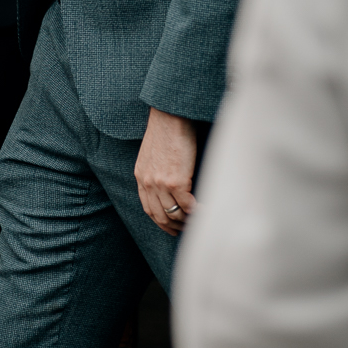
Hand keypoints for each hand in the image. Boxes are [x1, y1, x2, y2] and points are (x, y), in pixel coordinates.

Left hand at [135, 107, 199, 234]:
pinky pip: (188, 207)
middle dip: (174, 227)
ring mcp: (160, 184)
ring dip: (188, 222)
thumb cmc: (166, 132)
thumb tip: (168, 186)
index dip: (161, 222)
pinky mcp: (175, 182)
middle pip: (160, 216)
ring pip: (174, 214)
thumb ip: (155, 171)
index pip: (148, 209)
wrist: (169, 117)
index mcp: (140, 177)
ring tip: (199, 222)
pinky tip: (206, 211)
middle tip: (187, 230)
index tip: (172, 228)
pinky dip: (198, 213)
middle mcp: (147, 183)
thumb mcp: (151, 154)